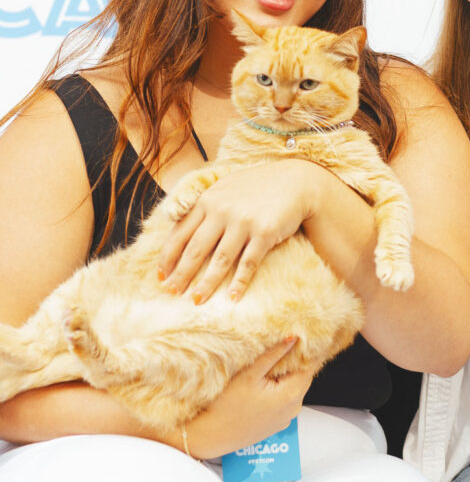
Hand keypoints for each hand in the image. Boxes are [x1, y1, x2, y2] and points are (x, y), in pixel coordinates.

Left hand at [158, 160, 322, 303]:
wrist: (295, 181)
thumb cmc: (258, 187)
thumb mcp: (225, 188)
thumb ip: (205, 205)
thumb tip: (179, 224)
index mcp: (208, 200)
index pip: (180, 232)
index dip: (168, 256)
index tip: (161, 275)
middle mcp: (222, 210)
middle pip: (196, 249)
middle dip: (181, 274)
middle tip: (171, 292)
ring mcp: (243, 222)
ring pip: (220, 260)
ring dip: (207, 283)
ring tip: (197, 300)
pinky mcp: (265, 232)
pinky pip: (248, 263)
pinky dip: (239, 283)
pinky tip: (232, 298)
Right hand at [183, 339, 313, 458]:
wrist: (212, 437)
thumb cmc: (227, 407)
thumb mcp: (249, 375)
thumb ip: (273, 355)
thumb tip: (293, 338)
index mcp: (291, 394)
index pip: (311, 366)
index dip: (307, 350)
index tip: (302, 336)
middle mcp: (294, 408)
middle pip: (304, 377)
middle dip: (298, 361)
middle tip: (288, 343)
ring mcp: (287, 417)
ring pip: (296, 388)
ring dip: (289, 375)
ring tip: (275, 362)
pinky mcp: (278, 423)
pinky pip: (287, 401)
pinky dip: (283, 389)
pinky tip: (268, 383)